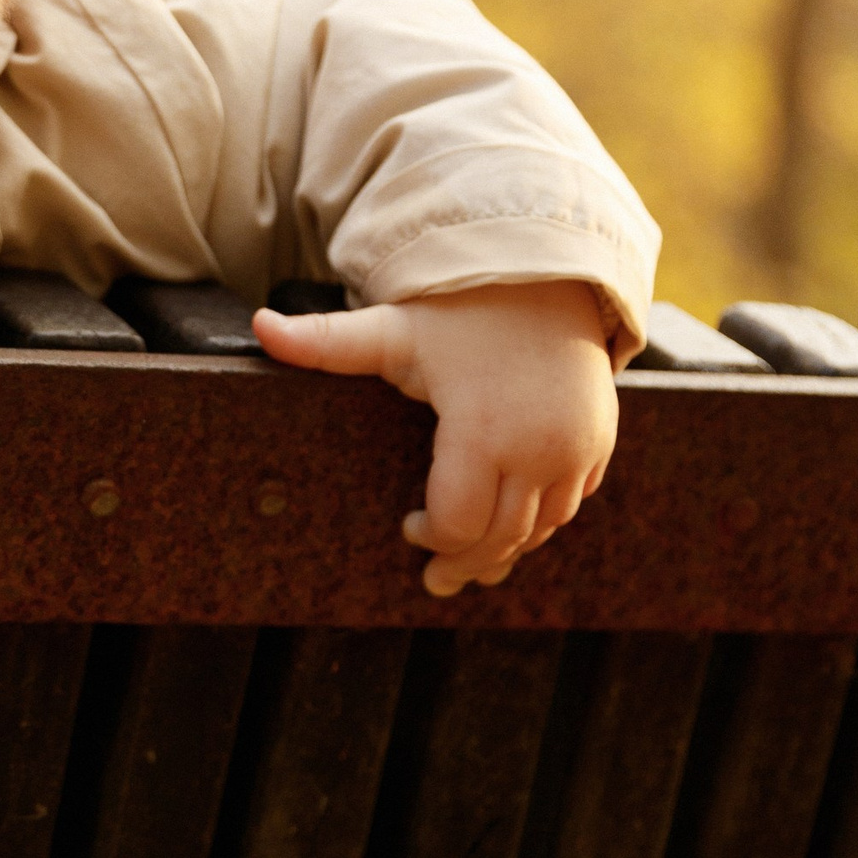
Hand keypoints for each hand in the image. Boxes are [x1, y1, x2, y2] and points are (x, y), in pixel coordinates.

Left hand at [251, 278, 617, 594]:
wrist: (549, 276)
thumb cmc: (461, 313)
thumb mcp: (393, 328)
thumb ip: (325, 341)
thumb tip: (258, 327)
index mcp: (481, 431)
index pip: (455, 522)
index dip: (429, 537)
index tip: (408, 529)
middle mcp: (538, 449)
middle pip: (500, 538)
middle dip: (464, 564)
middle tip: (437, 580)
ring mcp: (577, 450)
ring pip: (541, 528)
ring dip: (506, 549)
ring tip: (475, 565)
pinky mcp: (600, 445)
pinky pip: (572, 503)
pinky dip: (542, 521)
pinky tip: (515, 525)